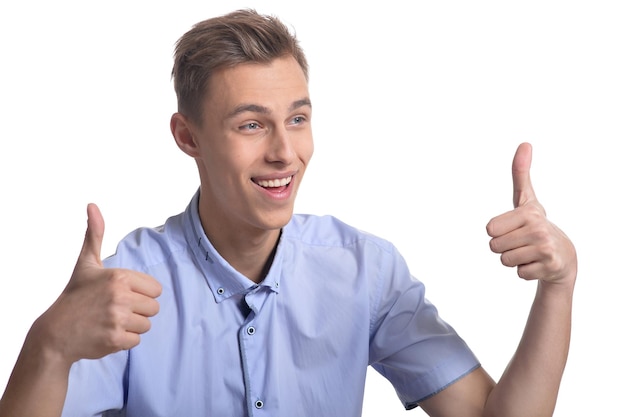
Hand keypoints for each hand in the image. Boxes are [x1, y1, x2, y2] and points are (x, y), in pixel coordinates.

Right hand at [32, 204, 161, 364]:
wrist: (55, 333)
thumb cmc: (75, 296)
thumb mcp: (86, 264)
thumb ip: (95, 235)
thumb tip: (92, 205)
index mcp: (119, 277)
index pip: (156, 289)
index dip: (141, 294)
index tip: (121, 295)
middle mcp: (120, 297)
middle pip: (154, 308)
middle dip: (138, 311)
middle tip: (115, 310)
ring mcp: (117, 319)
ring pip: (147, 325)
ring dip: (131, 326)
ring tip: (110, 321)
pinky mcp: (115, 340)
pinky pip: (136, 341)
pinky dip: (124, 340)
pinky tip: (106, 334)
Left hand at [486, 143, 576, 284]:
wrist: (563, 255)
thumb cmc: (535, 224)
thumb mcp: (526, 199)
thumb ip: (520, 173)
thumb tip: (525, 143)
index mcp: (528, 212)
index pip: (489, 230)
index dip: (498, 232)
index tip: (513, 228)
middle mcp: (538, 228)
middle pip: (494, 246)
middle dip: (504, 247)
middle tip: (521, 242)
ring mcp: (545, 248)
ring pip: (505, 261)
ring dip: (514, 260)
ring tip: (529, 252)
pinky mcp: (549, 266)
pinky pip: (519, 273)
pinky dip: (525, 271)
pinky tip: (538, 263)